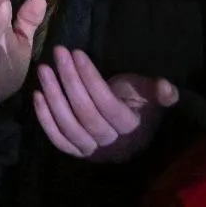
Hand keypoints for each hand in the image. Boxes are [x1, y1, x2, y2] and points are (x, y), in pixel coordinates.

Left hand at [34, 48, 176, 161]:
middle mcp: (112, 144)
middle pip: (86, 114)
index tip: (77, 53)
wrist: (130, 131)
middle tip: (58, 54)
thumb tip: (168, 88)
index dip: (90, 79)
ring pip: (70, 127)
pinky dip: (45, 120)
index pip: (107, 104)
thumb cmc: (137, 104)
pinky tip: (37, 95)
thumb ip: (157, 92)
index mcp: (131, 128)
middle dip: (70, 81)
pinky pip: (59, 141)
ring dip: (53, 97)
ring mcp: (93, 151)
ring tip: (44, 70)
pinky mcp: (78, 153)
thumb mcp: (149, 94)